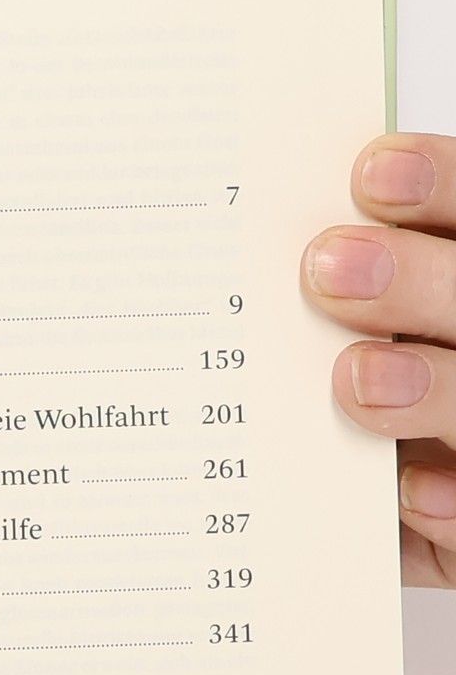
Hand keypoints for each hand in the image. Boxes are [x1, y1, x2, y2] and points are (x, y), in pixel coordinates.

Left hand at [304, 133, 455, 586]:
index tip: (372, 173)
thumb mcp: (321, 327)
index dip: (440, 183)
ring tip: (357, 380)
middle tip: (330, 269)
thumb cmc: (339, 401)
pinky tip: (405, 488)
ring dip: (433, 387)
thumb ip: (325, 286)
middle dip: (417, 280)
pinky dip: (448, 501)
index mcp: (444, 283)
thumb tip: (240, 230)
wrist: (390, 501)